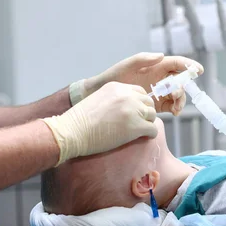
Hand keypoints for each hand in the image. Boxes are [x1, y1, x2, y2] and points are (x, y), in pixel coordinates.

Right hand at [43, 82, 157, 164]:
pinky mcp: (136, 126)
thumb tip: (124, 110)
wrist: (72, 132)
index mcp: (117, 87)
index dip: (140, 103)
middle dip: (146, 112)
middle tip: (139, 123)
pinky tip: (143, 138)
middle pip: (148, 102)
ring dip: (148, 123)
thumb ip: (113, 100)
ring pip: (152, 115)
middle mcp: (127, 95)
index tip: (136, 112)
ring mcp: (133, 110)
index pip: (140, 91)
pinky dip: (150, 135)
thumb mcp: (98, 99)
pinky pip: (152, 129)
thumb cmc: (79, 120)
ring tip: (140, 131)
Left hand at [70, 53, 203, 114]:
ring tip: (176, 107)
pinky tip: (174, 112)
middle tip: (178, 94)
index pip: (176, 64)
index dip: (188, 66)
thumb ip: (144, 58)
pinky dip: (176, 108)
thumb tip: (161, 56)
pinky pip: (171, 106)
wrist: (101, 95)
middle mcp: (160, 78)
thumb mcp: (127, 65)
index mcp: (155, 66)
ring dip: (181, 100)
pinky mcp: (156, 105)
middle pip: (180, 81)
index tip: (198, 71)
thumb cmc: (114, 77)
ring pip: (177, 94)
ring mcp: (159, 92)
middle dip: (183, 87)